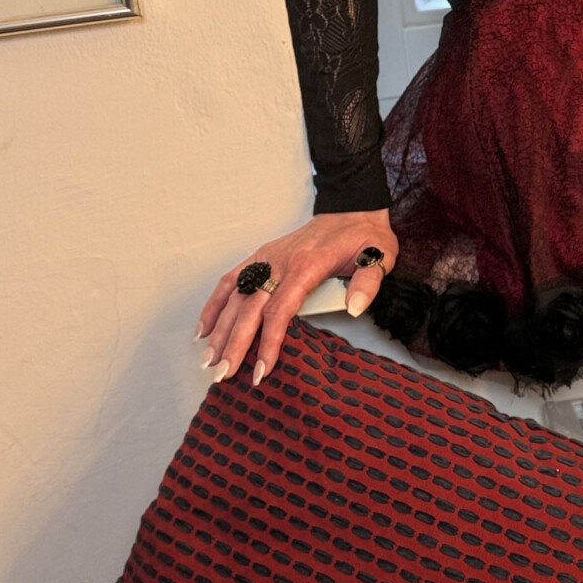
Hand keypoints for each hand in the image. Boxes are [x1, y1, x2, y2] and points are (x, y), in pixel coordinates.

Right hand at [195, 209, 398, 387]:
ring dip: (220, 330)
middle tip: (223, 374)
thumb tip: (356, 308)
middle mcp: (280, 262)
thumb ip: (367, 283)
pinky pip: (231, 280)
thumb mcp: (377, 256)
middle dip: (234, 345)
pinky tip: (204, 327)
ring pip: (235, 298)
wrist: (350, 208)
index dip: (268, 342)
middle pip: (249, 309)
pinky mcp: (261, 256)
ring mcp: (267, 259)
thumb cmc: (362, 237)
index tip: (261, 369)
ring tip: (208, 360)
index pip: (280, 311)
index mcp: (306, 266)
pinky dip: (215, 303)